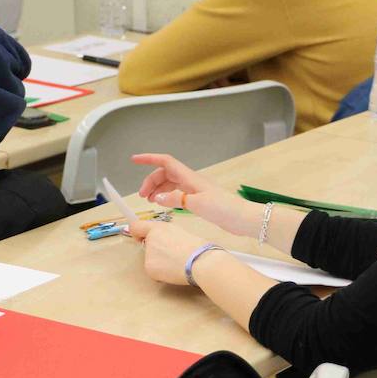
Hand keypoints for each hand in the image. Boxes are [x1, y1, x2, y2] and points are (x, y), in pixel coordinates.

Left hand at [126, 218, 213, 285]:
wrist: (201, 261)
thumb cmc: (198, 247)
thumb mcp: (180, 233)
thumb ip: (166, 235)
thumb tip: (163, 241)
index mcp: (159, 228)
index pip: (136, 226)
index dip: (137, 232)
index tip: (140, 237)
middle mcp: (150, 240)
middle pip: (146, 245)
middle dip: (155, 250)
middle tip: (171, 254)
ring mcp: (148, 255)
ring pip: (150, 259)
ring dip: (159, 262)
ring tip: (177, 263)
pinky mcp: (149, 269)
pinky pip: (153, 271)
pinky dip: (161, 273)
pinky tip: (174, 271)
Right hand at [133, 152, 255, 235]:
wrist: (242, 218)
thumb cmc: (224, 208)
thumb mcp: (198, 204)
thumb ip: (177, 199)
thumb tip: (159, 196)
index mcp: (190, 178)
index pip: (166, 162)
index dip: (149, 159)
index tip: (134, 159)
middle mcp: (191, 181)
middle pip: (165, 174)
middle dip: (151, 181)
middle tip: (143, 197)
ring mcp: (195, 190)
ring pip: (170, 184)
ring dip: (158, 189)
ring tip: (151, 201)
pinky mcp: (198, 200)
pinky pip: (177, 193)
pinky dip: (167, 196)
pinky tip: (164, 204)